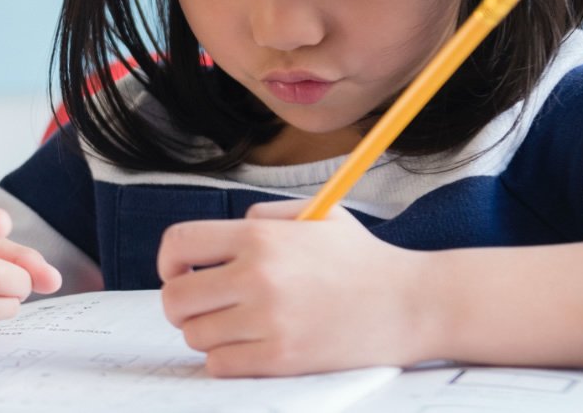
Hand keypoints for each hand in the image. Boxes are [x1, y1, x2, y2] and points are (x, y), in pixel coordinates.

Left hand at [158, 199, 435, 376]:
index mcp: (261, 236)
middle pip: (174, 299)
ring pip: (195, 335)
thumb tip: (213, 242)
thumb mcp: (316, 216)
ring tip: (237, 327)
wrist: (413, 303)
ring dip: (207, 334)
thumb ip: (262, 218)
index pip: (179, 245)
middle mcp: (258, 276)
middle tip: (203, 308)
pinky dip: (226, 360)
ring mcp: (268, 320)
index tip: (179, 274)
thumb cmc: (364, 260)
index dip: (169, 262)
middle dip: (181, 306)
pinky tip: (249, 349)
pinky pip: (219, 364)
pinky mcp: (281, 358)